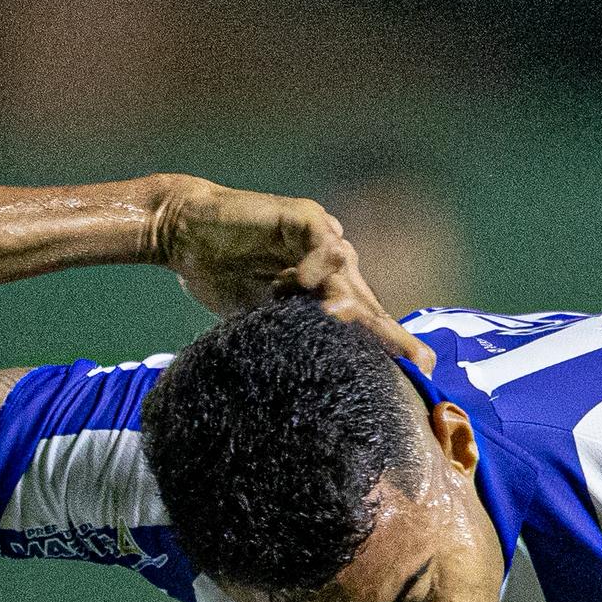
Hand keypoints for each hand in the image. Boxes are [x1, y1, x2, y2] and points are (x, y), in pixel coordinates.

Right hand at [148, 179, 428, 367]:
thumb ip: (293, 336)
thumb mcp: (261, 319)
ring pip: (346, 274)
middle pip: (365, 301)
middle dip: (389, 333)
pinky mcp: (300, 216)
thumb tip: (317, 385)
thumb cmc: (219, 276)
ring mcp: (319, 238)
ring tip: (345, 322)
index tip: (417, 372)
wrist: (183, 235)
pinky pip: (320, 240)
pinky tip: (303, 281)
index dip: (386, 347)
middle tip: (419, 359)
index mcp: (322, 290)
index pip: (360, 322)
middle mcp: (329, 263)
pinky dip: (316, 261)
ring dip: (349, 302)